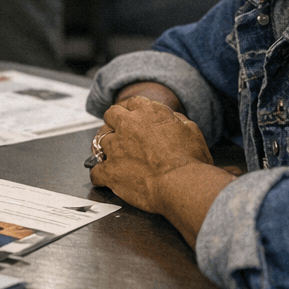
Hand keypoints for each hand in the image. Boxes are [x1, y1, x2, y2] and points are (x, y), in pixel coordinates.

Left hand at [88, 96, 215, 214]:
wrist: (182, 184)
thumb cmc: (191, 160)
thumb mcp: (192, 130)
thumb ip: (176, 120)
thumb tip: (172, 119)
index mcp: (148, 112)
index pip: (133, 103)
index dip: (134, 112)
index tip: (135, 119)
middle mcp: (128, 125)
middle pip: (111, 115)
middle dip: (115, 122)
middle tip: (122, 134)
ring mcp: (116, 147)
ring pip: (101, 141)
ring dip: (108, 149)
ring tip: (116, 159)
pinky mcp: (110, 170)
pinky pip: (96, 171)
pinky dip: (100, 176)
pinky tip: (104, 179)